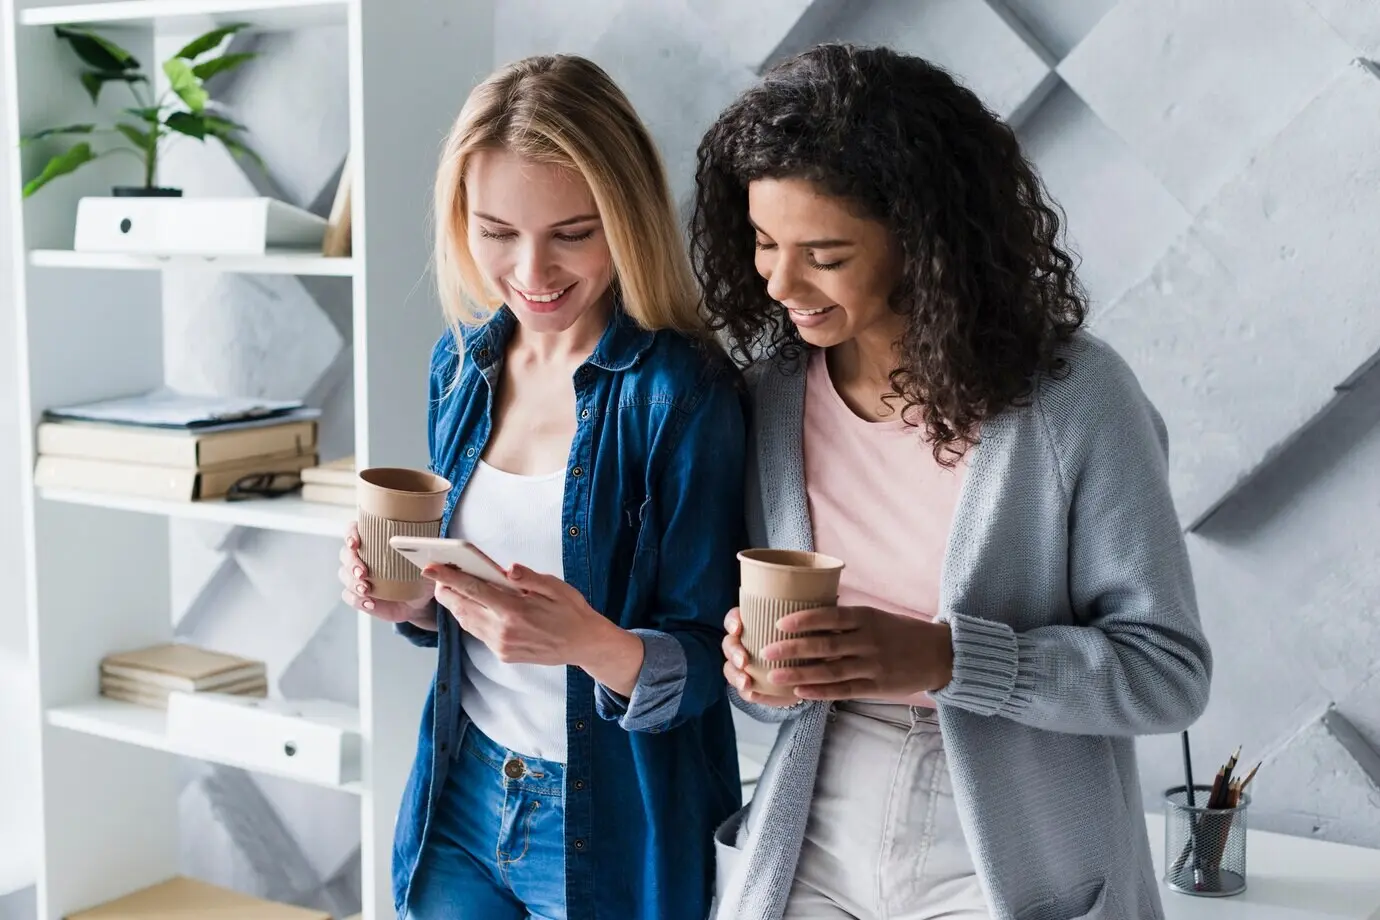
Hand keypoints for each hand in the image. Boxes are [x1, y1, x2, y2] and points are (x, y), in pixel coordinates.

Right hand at [337, 522, 434, 628]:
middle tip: (363, 572)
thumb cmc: (419, 576)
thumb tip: (424, 552)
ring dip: (353, 582)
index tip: (355, 543)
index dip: (350, 535)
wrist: (418, 602)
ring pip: (344, 575)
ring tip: (366, 589)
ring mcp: (358, 578)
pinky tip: (370, 603)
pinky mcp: (359, 596)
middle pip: (345, 554)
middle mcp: (362, 558)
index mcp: (374, 542)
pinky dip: (357, 600)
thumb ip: (423, 554)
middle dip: (352, 562)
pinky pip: (350, 596)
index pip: (353, 531)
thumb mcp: (424, 562)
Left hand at [426, 562, 620, 669]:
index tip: (430, 569)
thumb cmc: (570, 611)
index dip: (449, 578)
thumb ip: (528, 577)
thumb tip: (507, 569)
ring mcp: (502, 646)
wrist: (583, 644)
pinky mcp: (504, 654)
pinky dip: (472, 618)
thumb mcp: (555, 587)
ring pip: (467, 623)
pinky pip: (480, 633)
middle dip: (447, 591)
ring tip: (452, 589)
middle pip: (463, 608)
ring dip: (457, 605)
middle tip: (437, 577)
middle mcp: (503, 631)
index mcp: (515, 611)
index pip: (473, 590)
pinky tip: (473, 607)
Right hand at [722, 608, 801, 707]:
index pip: (734, 619)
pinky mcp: (752, 688)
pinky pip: (743, 691)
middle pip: (729, 644)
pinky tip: (753, 693)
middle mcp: (744, 645)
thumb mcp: (802, 630)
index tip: (738, 628)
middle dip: (733, 652)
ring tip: (746, 682)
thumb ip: (799, 625)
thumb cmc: (802, 645)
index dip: (732, 622)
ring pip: (730, 668)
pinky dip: (747, 692)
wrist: (808, 675)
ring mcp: (745, 668)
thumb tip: (807, 619)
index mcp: (752, 627)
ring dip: (735, 675)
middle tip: (742, 660)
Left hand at [758, 605, 954, 700]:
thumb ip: (848, 620)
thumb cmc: (902, 632)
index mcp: (868, 618)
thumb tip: (810, 618)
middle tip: (767, 651)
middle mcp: (869, 641)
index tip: (779, 623)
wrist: (940, 655)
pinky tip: (801, 693)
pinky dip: (821, 692)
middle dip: (793, 649)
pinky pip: (844, 691)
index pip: (831, 616)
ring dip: (800, 674)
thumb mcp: (878, 617)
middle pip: (826, 645)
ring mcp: (873, 666)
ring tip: (775, 676)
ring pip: (830, 671)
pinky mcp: (877, 687)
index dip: (805, 620)